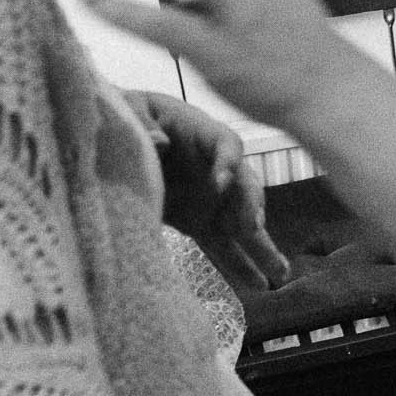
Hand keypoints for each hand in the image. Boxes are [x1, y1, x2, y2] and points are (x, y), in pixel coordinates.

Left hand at [129, 91, 288, 291]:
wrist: (115, 140)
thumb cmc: (127, 115)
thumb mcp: (130, 110)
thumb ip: (143, 125)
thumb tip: (159, 144)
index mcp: (200, 132)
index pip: (227, 144)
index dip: (228, 162)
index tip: (220, 183)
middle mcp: (215, 166)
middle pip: (244, 184)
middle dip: (250, 206)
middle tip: (253, 228)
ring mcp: (210, 197)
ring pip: (243, 222)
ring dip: (261, 245)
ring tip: (280, 274)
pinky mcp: (199, 222)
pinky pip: (223, 245)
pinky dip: (240, 264)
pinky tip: (259, 285)